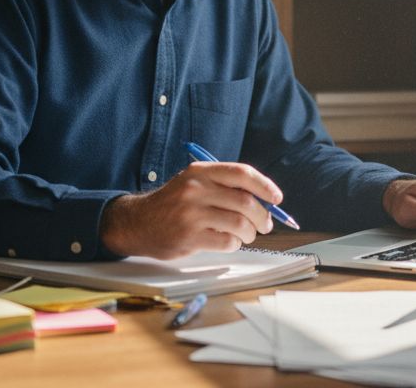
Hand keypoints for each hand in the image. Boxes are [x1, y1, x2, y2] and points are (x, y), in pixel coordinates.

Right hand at [99, 162, 281, 259]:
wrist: (139, 223)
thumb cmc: (174, 203)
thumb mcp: (195, 183)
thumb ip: (224, 186)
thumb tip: (265, 200)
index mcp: (201, 172)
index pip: (242, 173)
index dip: (265, 186)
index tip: (277, 198)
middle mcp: (196, 189)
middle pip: (245, 202)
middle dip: (262, 216)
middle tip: (265, 224)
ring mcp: (191, 213)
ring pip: (239, 223)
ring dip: (250, 232)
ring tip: (247, 235)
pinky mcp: (189, 237)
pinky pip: (227, 241)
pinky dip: (235, 244)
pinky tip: (229, 241)